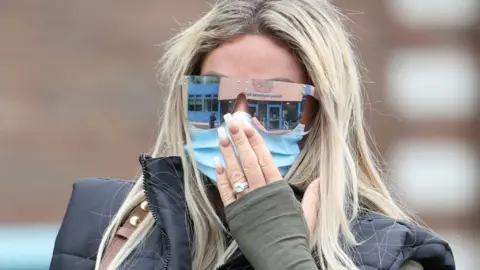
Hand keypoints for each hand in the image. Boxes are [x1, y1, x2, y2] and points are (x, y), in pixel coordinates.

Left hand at [215, 114, 319, 236]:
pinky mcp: (235, 213)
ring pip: (235, 172)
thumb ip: (312, 196)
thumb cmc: (296, 237)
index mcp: (279, 189)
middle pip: (248, 160)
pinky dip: (220, 177)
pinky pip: (225, 192)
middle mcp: (261, 191)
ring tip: (220, 135)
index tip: (247, 125)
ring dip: (227, 152)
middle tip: (230, 121)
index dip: (255, 140)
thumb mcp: (308, 215)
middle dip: (238, 139)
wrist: (282, 259)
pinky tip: (216, 162)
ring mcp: (247, 201)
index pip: (264, 158)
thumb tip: (320, 180)